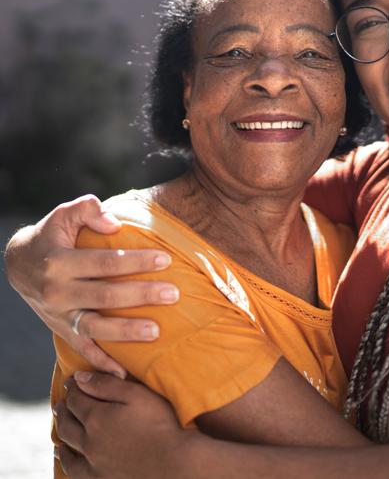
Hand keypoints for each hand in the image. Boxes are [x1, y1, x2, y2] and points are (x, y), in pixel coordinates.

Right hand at [4, 194, 177, 376]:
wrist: (20, 264)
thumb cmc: (52, 235)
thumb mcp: (64, 214)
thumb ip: (87, 210)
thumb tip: (114, 222)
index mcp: (59, 263)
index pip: (105, 263)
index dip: (136, 262)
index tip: (166, 260)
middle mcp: (57, 292)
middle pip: (105, 297)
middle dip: (141, 295)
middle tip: (173, 294)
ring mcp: (59, 316)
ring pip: (96, 328)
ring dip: (127, 332)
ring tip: (156, 331)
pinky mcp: (62, 330)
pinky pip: (83, 350)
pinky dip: (102, 363)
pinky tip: (125, 372)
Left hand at [55, 372, 193, 478]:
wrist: (173, 462)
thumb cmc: (160, 423)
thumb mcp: (137, 394)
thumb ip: (107, 385)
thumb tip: (80, 378)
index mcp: (97, 417)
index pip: (77, 399)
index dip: (73, 387)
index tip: (72, 380)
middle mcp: (89, 441)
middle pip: (67, 422)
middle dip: (64, 409)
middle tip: (62, 401)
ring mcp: (92, 463)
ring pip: (67, 446)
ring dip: (62, 432)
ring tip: (61, 424)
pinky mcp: (98, 478)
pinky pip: (72, 470)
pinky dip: (65, 460)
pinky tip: (63, 454)